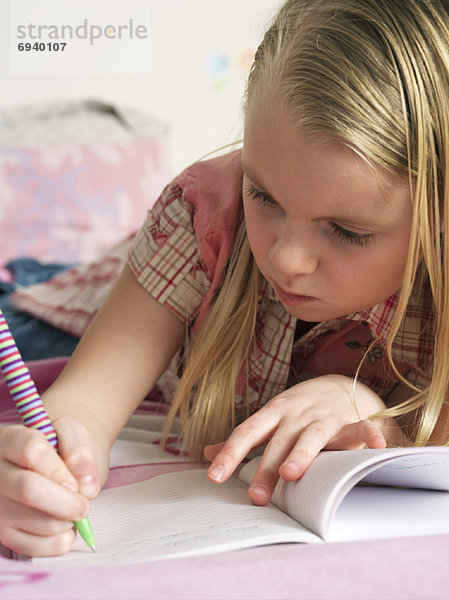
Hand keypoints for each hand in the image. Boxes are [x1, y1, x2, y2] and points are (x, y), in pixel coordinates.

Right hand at [0, 417, 99, 556]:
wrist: (50, 465)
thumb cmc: (60, 448)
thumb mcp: (72, 435)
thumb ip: (81, 452)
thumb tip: (86, 487)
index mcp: (11, 440)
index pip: (33, 451)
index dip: (60, 470)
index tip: (77, 482)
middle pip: (29, 488)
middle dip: (66, 502)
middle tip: (84, 506)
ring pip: (32, 520)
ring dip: (64, 521)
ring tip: (73, 511)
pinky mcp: (1, 532)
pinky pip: (31, 546)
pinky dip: (57, 542)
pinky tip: (64, 527)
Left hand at [205, 375, 390, 504]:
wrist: (341, 385)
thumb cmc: (300, 409)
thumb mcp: (270, 418)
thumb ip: (244, 438)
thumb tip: (207, 452)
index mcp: (273, 414)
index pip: (246, 433)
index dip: (229, 454)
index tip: (214, 476)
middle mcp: (296, 414)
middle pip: (277, 441)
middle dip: (265, 469)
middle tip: (255, 497)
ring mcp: (323, 417)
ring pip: (311, 436)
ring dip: (301, 453)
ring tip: (290, 473)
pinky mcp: (351, 421)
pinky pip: (360, 427)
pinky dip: (368, 434)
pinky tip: (374, 445)